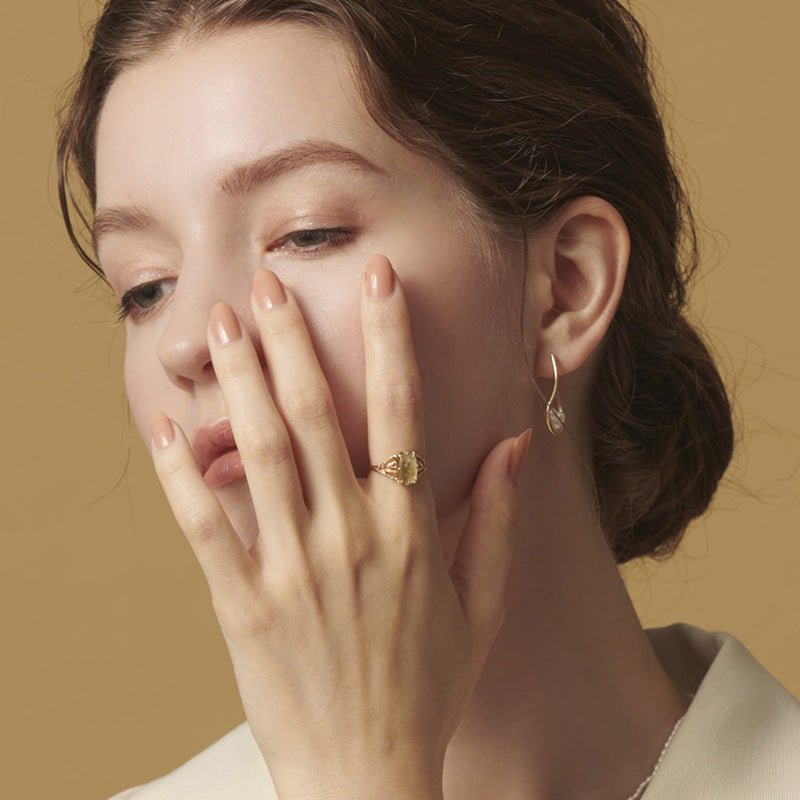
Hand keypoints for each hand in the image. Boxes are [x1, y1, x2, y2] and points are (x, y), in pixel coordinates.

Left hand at [147, 254, 531, 799]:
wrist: (368, 772)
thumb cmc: (429, 685)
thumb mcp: (481, 605)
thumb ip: (497, 520)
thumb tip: (515, 444)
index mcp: (411, 530)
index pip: (403, 411)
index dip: (390, 337)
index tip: (377, 281)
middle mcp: (353, 535)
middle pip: (318, 414)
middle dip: (293, 340)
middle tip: (268, 282)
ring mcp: (294, 568)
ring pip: (262, 453)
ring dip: (241, 383)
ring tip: (223, 325)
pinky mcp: (243, 604)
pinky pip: (205, 527)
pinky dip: (182, 475)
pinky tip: (165, 428)